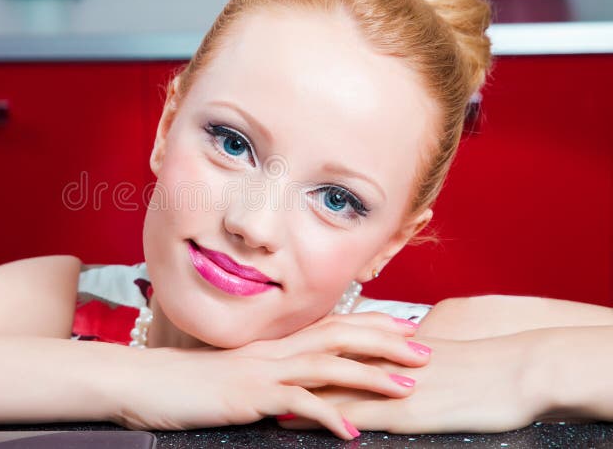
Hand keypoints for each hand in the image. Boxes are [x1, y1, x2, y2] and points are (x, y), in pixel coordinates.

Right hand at [110, 313, 429, 440]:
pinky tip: (350, 431)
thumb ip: (274, 374)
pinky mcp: (249, 395)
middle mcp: (276, 351)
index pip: (333, 326)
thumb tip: (302, 384)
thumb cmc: (193, 383)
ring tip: (407, 389)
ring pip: (327, 366)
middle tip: (427, 352)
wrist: (149, 384)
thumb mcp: (241, 375)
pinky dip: (325, 414)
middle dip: (387, 343)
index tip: (408, 330)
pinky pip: (294, 404)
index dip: (372, 325)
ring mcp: (263, 371)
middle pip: (340, 337)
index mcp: (276, 345)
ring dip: (370, 377)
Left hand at [278, 332, 541, 433]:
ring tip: (265, 406)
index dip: (306, 355)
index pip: (340, 348)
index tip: (278, 360)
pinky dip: (324, 419)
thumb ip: (415, 359)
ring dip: (298, 399)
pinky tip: (302, 427)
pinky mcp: (405, 410)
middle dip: (291, 375)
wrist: (519, 370)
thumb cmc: (487, 366)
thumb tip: (402, 364)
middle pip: (326, 366)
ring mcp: (391, 385)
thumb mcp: (444, 357)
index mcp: (392, 348)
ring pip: (332, 390)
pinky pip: (356, 415)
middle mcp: (384, 362)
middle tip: (257, 380)